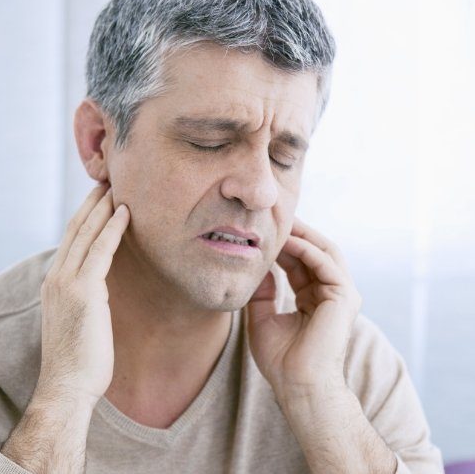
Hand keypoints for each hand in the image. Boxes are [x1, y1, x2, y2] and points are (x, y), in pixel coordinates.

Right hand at [36, 183, 129, 405]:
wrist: (66, 386)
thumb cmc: (77, 358)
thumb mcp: (78, 319)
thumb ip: (85, 295)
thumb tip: (101, 284)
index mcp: (54, 282)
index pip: (70, 239)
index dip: (84, 215)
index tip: (99, 198)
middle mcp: (56, 276)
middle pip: (75, 229)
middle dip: (92, 203)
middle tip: (107, 181)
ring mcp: (67, 282)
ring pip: (87, 233)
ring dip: (103, 208)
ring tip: (117, 187)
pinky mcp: (83, 291)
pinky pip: (101, 250)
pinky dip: (113, 229)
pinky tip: (125, 213)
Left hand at [246, 216, 361, 401]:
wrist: (298, 387)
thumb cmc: (281, 361)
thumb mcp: (261, 319)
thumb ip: (262, 292)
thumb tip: (257, 267)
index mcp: (313, 298)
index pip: (299, 262)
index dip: (282, 244)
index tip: (261, 230)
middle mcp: (330, 293)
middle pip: (313, 251)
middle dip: (294, 232)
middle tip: (272, 216)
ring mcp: (341, 294)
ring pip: (323, 251)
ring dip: (301, 234)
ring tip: (279, 221)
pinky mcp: (345, 296)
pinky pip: (325, 262)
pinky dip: (306, 248)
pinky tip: (286, 240)